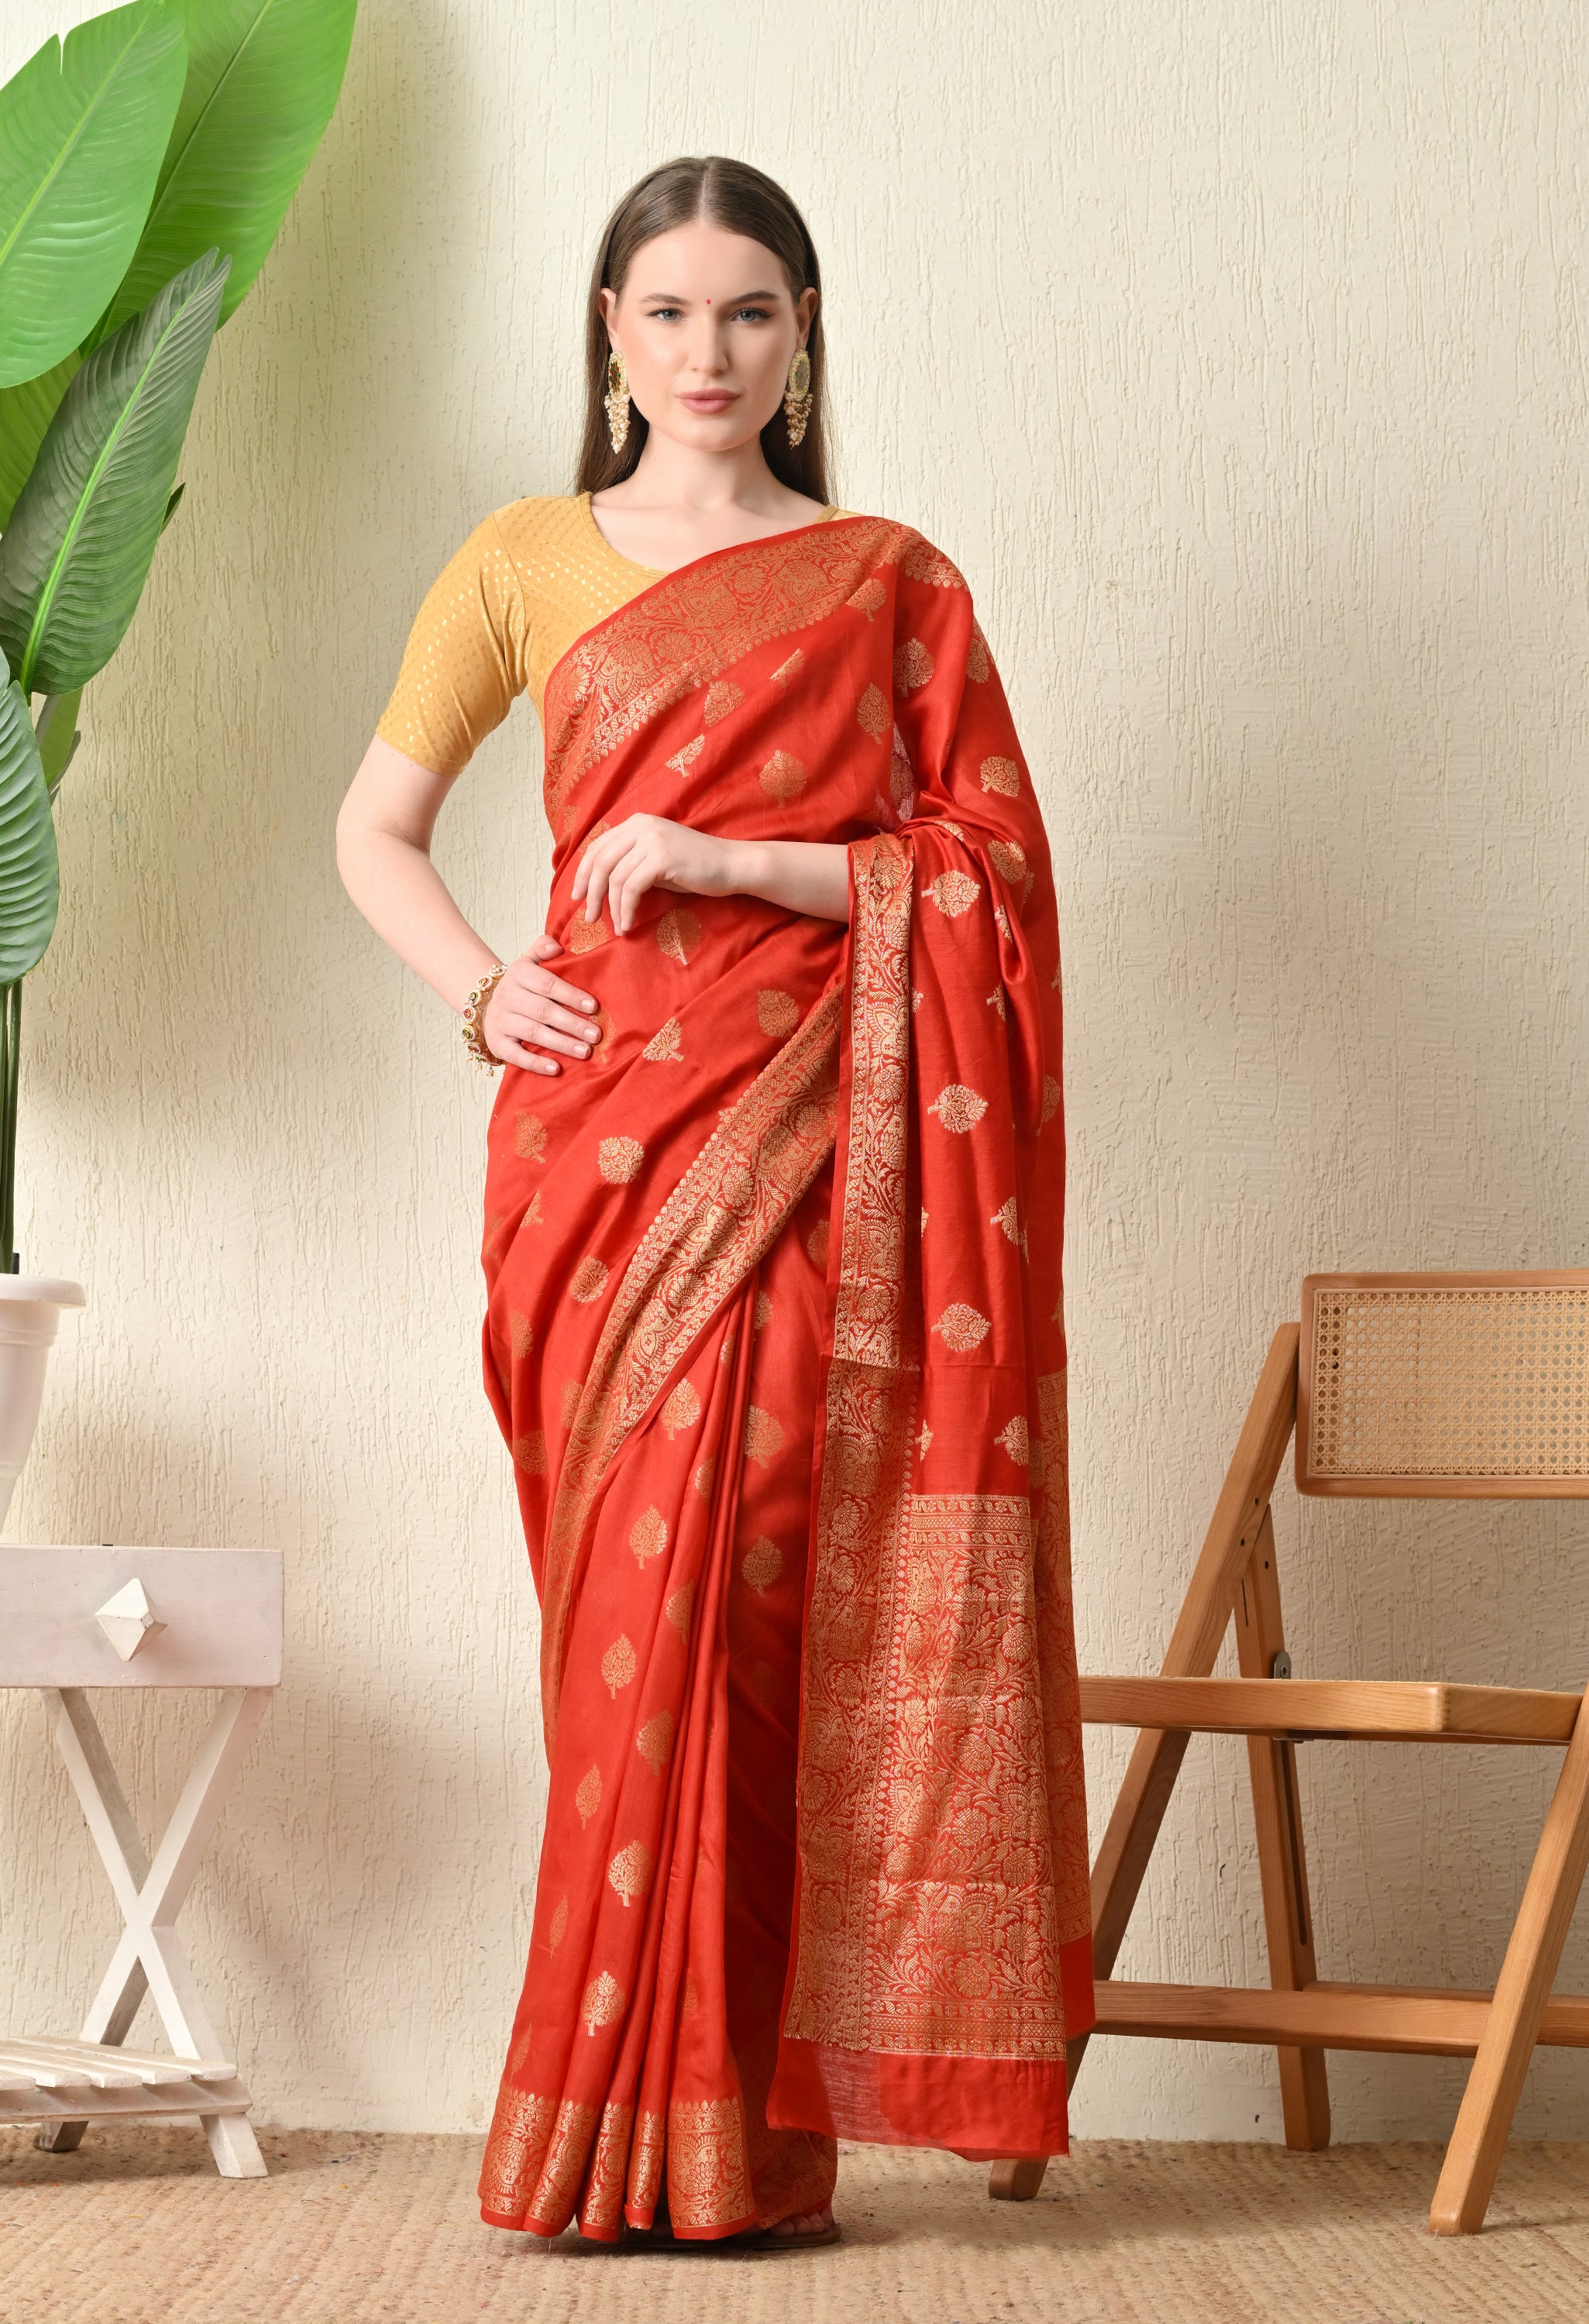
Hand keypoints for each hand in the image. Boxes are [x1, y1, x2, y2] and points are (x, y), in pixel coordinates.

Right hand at [481, 935, 600, 1074]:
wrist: (485, 1005)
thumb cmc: (521, 986)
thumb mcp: (528, 962)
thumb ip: (542, 948)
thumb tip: (557, 946)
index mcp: (518, 974)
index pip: (548, 984)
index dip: (571, 995)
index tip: (594, 1007)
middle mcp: (507, 996)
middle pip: (543, 1010)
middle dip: (571, 1023)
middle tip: (595, 1034)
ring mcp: (501, 1021)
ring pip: (533, 1033)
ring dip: (561, 1044)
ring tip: (585, 1051)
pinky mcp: (497, 1043)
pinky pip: (516, 1055)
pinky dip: (536, 1063)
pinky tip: (556, 1069)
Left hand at [572, 814, 742, 934]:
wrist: (731, 865)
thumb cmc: (694, 867)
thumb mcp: (655, 859)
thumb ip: (630, 863)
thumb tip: (599, 886)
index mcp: (636, 823)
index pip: (597, 847)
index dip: (583, 874)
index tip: (577, 897)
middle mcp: (641, 825)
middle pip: (601, 861)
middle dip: (591, 893)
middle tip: (589, 917)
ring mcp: (652, 839)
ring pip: (616, 878)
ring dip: (613, 908)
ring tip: (616, 927)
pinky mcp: (662, 857)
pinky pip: (632, 888)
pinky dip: (626, 909)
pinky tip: (628, 924)